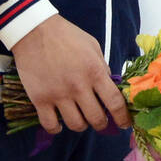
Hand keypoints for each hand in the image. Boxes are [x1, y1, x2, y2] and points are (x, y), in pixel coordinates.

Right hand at [10, 14, 130, 134]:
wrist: (35, 31)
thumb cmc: (67, 36)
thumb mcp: (93, 47)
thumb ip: (102, 68)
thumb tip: (110, 86)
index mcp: (94, 71)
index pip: (114, 102)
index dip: (122, 117)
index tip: (125, 123)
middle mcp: (78, 86)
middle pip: (96, 118)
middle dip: (102, 124)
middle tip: (100, 121)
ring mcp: (58, 94)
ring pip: (75, 124)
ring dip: (81, 125)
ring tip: (81, 119)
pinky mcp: (39, 99)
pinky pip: (50, 125)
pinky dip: (57, 129)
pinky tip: (60, 123)